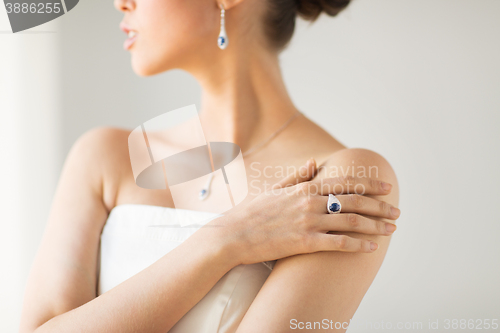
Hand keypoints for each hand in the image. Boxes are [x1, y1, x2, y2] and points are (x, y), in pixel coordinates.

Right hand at [217, 158, 399, 265]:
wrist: (233, 234)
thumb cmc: (253, 212)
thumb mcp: (275, 188)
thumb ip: (297, 176)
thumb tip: (313, 163)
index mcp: (305, 188)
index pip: (345, 182)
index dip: (369, 184)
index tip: (387, 187)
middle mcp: (310, 202)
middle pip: (354, 201)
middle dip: (379, 206)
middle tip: (396, 212)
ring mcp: (308, 222)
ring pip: (350, 222)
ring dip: (375, 226)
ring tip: (391, 230)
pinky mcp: (304, 243)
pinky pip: (338, 244)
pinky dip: (357, 245)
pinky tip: (371, 248)